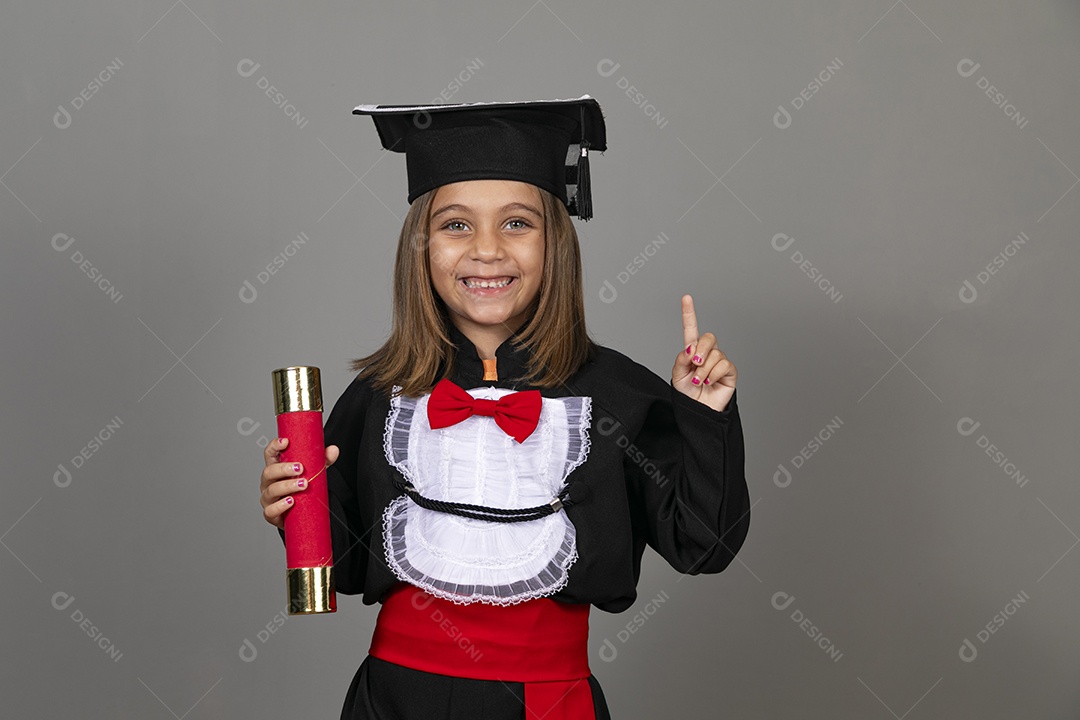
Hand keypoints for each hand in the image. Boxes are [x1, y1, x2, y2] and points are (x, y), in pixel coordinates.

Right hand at [259, 437, 339, 529]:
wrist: (300, 513)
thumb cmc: (302, 489)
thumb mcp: (314, 472)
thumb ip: (323, 461)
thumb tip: (333, 450)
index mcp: (276, 469)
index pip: (270, 454)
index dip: (274, 446)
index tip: (286, 442)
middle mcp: (268, 482)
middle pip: (269, 472)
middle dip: (284, 469)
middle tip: (301, 468)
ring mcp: (268, 498)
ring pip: (271, 491)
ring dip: (287, 486)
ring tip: (303, 484)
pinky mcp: (271, 514)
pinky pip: (270, 511)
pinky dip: (280, 506)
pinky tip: (291, 501)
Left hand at [672, 294, 736, 411]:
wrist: (698, 411)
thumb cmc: (687, 393)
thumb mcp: (677, 376)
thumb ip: (681, 360)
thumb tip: (691, 348)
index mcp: (692, 351)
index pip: (691, 330)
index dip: (689, 313)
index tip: (686, 297)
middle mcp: (708, 353)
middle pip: (708, 337)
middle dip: (701, 349)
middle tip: (694, 363)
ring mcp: (720, 361)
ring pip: (715, 354)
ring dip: (704, 369)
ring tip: (700, 381)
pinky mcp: (729, 371)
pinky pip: (724, 364)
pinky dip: (714, 373)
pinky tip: (709, 382)